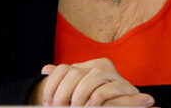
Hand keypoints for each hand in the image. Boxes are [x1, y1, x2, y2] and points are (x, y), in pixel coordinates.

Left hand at [32, 58, 154, 106]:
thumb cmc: (99, 104)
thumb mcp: (80, 93)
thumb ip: (65, 82)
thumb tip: (46, 69)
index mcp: (87, 66)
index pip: (63, 69)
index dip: (51, 86)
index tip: (48, 104)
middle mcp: (100, 66)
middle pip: (74, 73)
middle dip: (62, 94)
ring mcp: (113, 76)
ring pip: (92, 78)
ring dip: (79, 97)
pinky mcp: (125, 88)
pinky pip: (105, 90)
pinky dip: (94, 101)